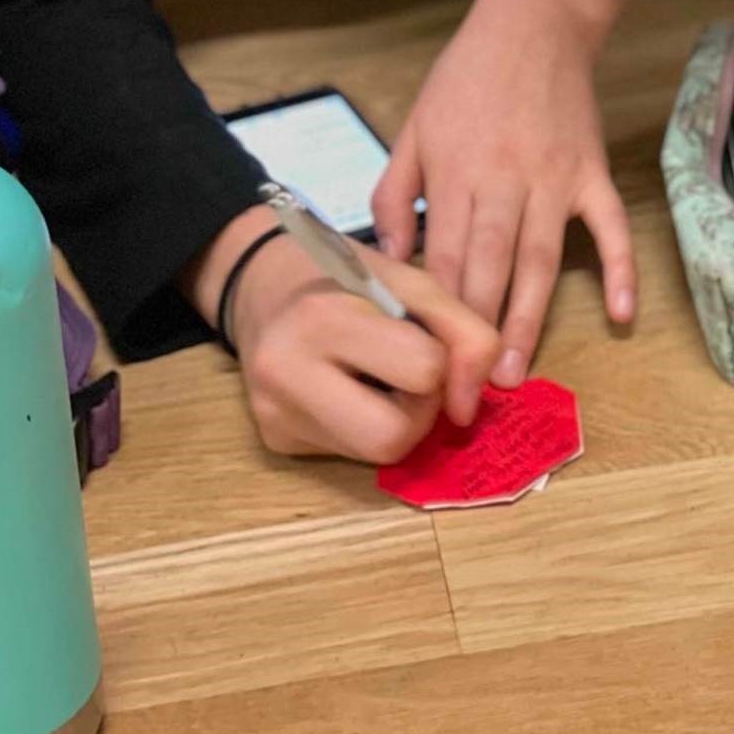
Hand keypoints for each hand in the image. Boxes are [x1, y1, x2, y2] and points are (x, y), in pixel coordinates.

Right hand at [225, 225, 499, 462]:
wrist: (264, 285)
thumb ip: (463, 332)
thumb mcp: (412, 282)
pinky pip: (350, 454)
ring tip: (382, 382)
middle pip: (393, 438)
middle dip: (421, 409)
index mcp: (324, 317)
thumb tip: (469, 410)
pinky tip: (351, 392)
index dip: (443, 359)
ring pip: (376, 457)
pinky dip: (368, 426)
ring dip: (400, 423)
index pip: (424, 370)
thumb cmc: (346, 276)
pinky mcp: (274, 441)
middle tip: (409, 374)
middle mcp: (287, 373)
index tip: (425, 338)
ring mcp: (275, 415)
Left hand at [372, 0, 635, 390]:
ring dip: (529, 319)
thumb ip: (395, 194)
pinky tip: (622, 314)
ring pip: (540, 260)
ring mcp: (554, 179)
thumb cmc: (466, 77)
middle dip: (477, 337)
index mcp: (454, 173)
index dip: (436, 319)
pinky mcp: (592, 172)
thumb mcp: (413, 126)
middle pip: (489, 269)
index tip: (428, 368)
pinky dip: (619, 268)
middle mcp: (504, 181)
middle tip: (469, 397)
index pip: (444, 259)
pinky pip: (610, 226)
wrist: (534, 22)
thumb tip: (391, 258)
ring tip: (519, 373)